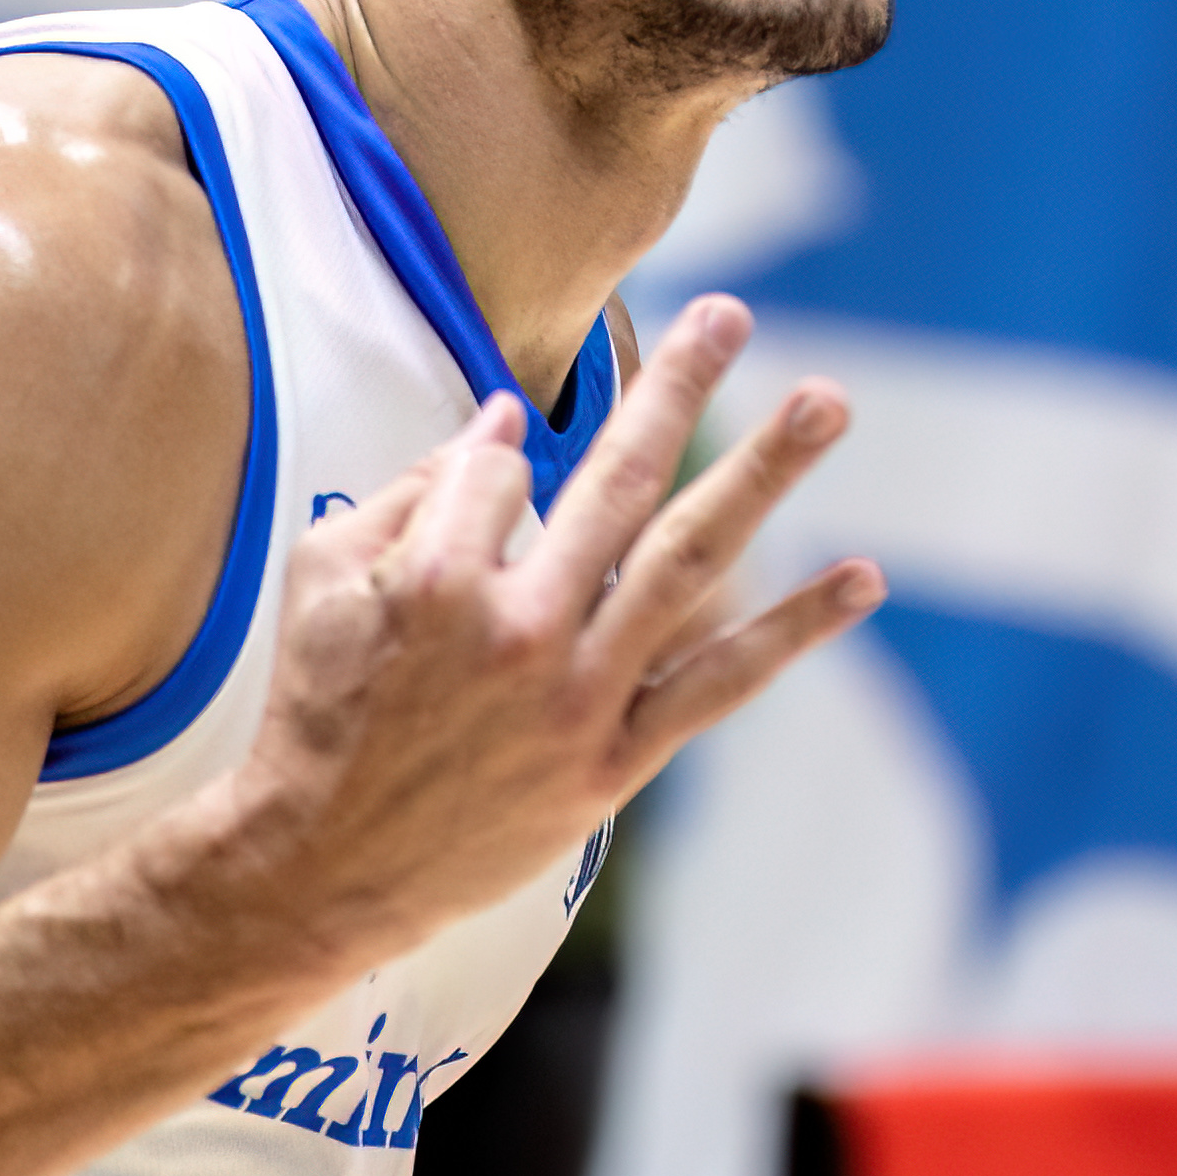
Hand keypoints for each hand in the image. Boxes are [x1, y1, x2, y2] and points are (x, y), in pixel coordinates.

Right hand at [215, 295, 882, 970]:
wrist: (321, 865)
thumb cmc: (316, 708)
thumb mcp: (322, 577)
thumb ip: (414, 492)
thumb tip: (509, 423)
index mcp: (440, 575)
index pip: (502, 470)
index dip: (490, 470)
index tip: (483, 485)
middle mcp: (522, 629)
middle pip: (618, 480)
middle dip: (680, 385)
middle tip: (734, 311)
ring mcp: (579, 697)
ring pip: (687, 562)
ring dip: (763, 474)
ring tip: (828, 402)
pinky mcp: (613, 759)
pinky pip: (718, 686)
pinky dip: (792, 631)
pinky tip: (860, 577)